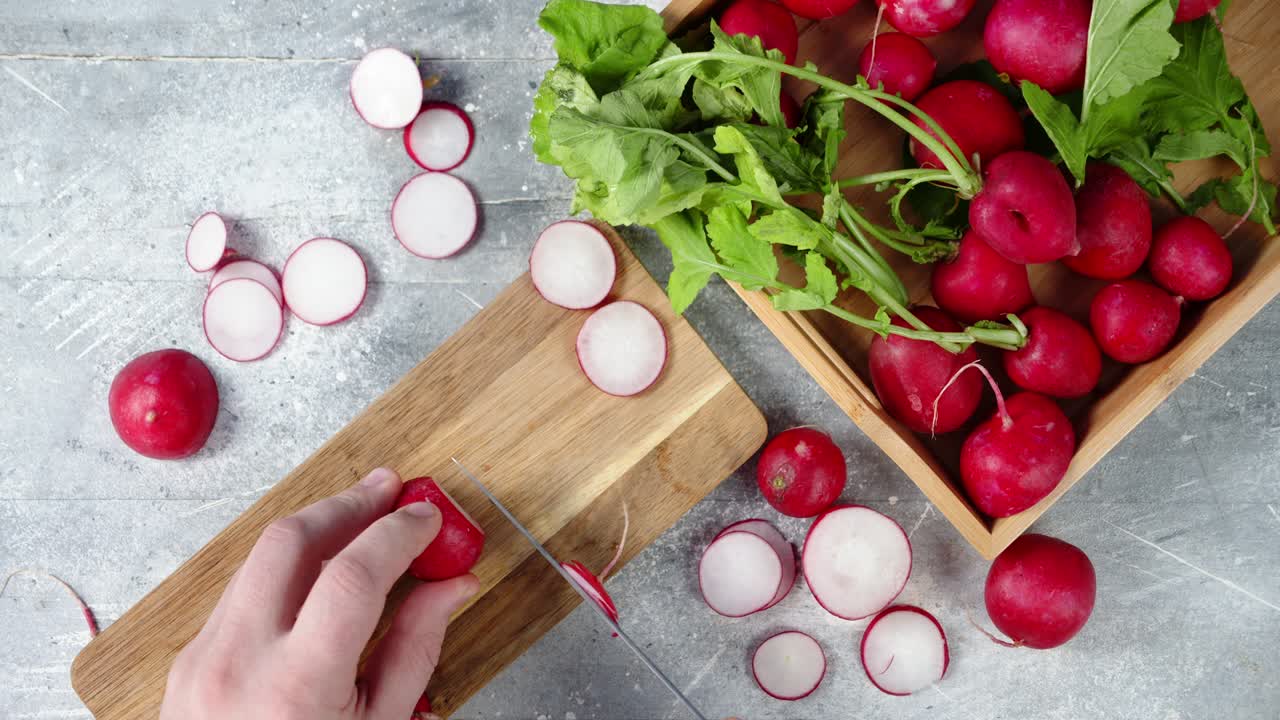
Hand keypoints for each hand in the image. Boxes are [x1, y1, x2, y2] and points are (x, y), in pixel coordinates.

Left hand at [160, 467, 479, 719]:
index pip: (352, 576)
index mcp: (296, 688)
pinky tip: (320, 571)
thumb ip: (415, 649)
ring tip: (363, 518)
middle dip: (348, 503)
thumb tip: (452, 584)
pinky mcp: (187, 658)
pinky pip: (242, 590)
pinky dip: (287, 568)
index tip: (427, 518)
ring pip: (258, 557)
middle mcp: (237, 662)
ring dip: (316, 527)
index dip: (397, 533)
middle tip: (392, 491)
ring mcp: (202, 657)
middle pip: (290, 540)